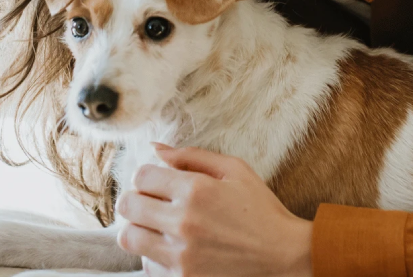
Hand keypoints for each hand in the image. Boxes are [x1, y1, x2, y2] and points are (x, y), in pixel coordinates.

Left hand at [115, 143, 312, 276]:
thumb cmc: (261, 209)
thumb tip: (156, 149)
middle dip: (137, 199)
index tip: (158, 183)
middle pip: (128, 205)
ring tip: (156, 227)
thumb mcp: (235, 170)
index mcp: (196, 190)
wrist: (284, 255)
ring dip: (138, 229)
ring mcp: (181, 255)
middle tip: (152, 203)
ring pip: (128, 238)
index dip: (147, 176)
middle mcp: (183, 222)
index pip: (141, 176)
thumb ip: (192, 155)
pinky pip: (146, 265)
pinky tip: (173, 249)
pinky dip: (154, 256)